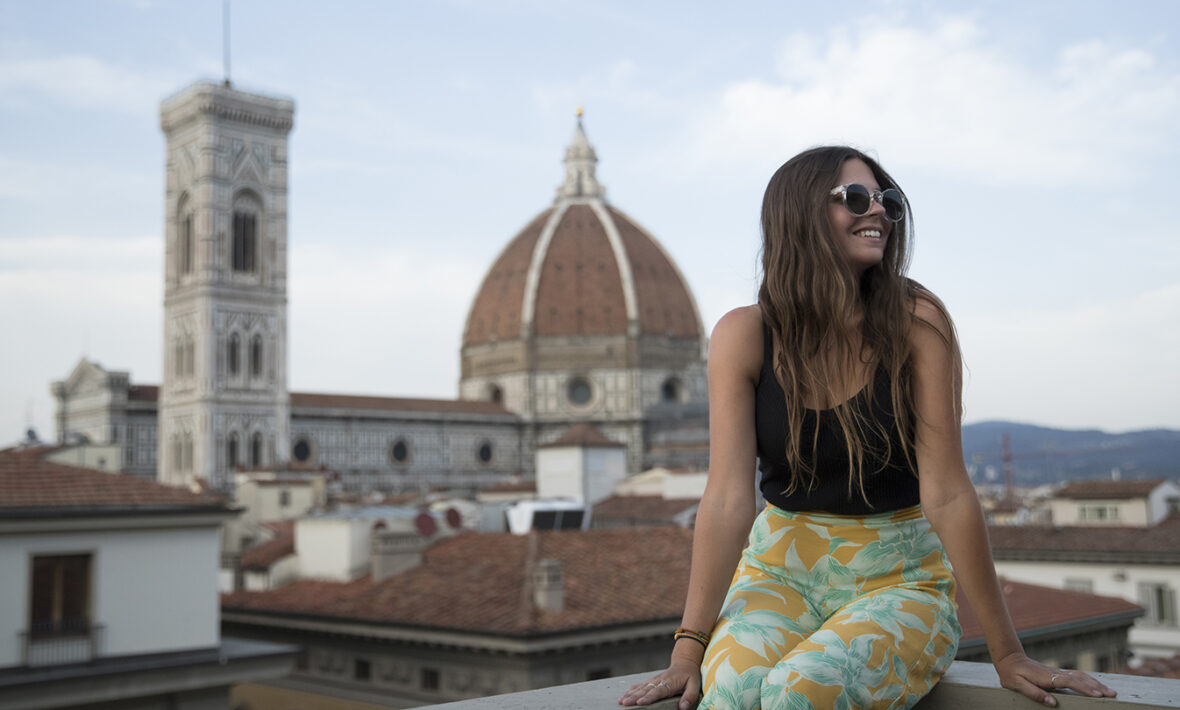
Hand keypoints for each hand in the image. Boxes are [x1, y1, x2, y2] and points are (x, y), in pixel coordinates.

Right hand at [618, 658, 699, 708]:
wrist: (684, 662)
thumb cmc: (690, 675)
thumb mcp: (695, 685)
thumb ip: (689, 696)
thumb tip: (683, 707)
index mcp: (669, 683)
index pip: (657, 691)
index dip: (648, 697)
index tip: (639, 702)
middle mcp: (659, 681)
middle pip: (645, 690)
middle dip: (634, 697)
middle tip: (625, 703)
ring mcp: (654, 680)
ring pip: (640, 688)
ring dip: (630, 694)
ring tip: (621, 700)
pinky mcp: (651, 681)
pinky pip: (640, 685)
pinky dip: (631, 690)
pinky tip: (624, 694)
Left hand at [994, 652, 1116, 706]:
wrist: (1009, 659)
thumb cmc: (1011, 674)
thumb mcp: (1017, 685)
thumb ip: (1034, 693)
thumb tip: (1052, 703)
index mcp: (1046, 677)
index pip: (1069, 682)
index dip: (1084, 688)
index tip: (1098, 695)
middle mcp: (1054, 673)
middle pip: (1080, 679)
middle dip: (1097, 687)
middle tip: (1112, 694)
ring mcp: (1057, 672)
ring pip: (1080, 676)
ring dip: (1095, 683)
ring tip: (1109, 691)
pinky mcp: (1057, 673)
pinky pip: (1076, 676)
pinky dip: (1089, 680)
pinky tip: (1096, 685)